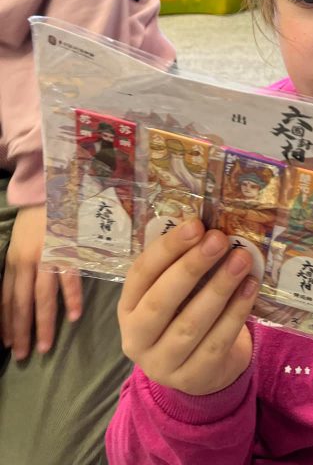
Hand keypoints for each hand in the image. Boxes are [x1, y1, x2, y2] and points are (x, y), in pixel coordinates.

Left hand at [1, 204, 82, 359]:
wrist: (55, 189)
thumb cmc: (38, 219)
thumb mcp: (19, 244)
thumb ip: (19, 267)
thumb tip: (16, 296)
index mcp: (13, 261)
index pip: (5, 299)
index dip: (5, 323)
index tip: (6, 344)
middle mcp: (27, 262)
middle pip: (21, 303)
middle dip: (21, 331)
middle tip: (23, 355)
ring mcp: (48, 256)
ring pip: (43, 297)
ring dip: (43, 324)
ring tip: (44, 346)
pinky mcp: (68, 250)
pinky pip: (70, 278)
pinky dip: (71, 298)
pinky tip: (74, 316)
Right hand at [118, 220, 257, 394]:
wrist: (201, 369)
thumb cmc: (186, 313)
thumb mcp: (176, 291)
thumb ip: (183, 263)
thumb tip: (209, 227)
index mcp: (128, 308)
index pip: (141, 274)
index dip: (168, 248)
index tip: (196, 225)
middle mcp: (136, 339)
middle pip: (161, 301)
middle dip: (192, 266)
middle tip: (218, 239)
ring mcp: (163, 364)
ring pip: (190, 324)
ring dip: (219, 288)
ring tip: (241, 259)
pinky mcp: (193, 378)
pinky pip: (217, 343)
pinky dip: (236, 313)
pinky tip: (250, 287)